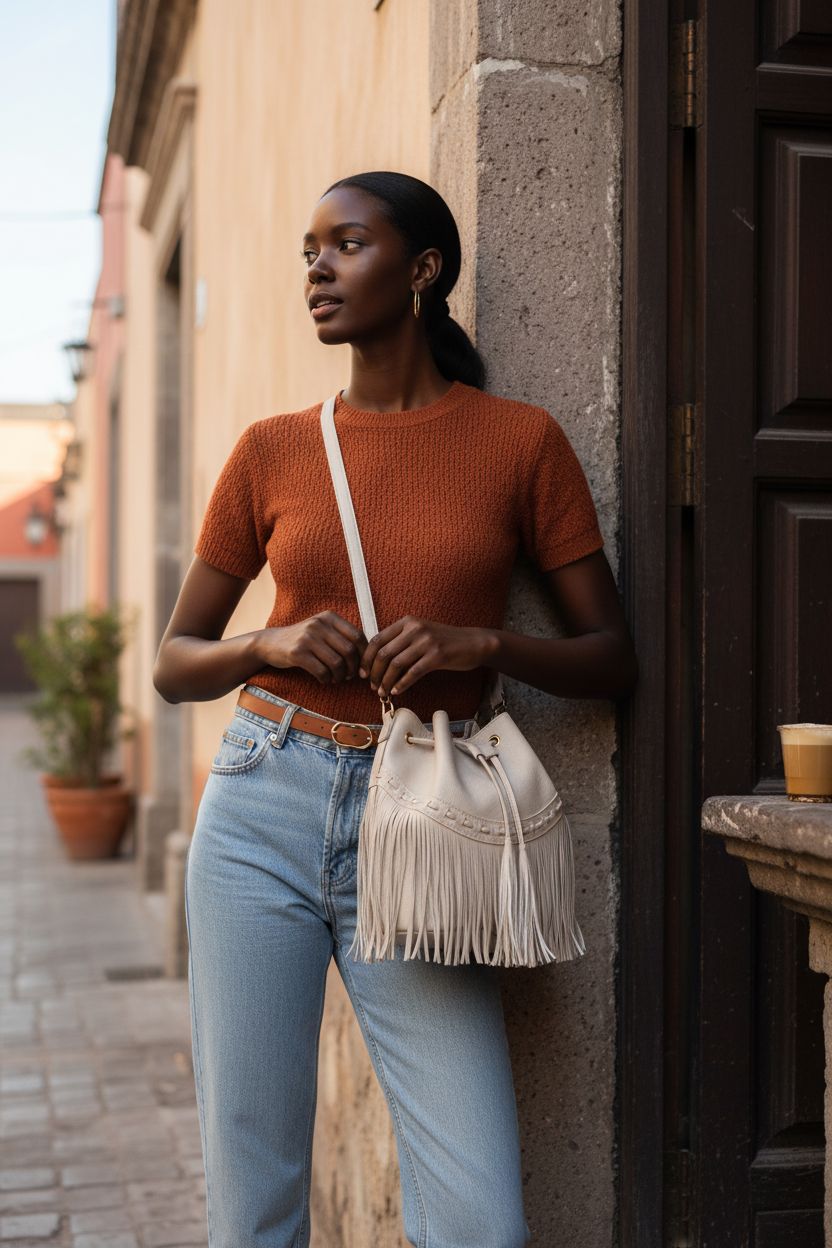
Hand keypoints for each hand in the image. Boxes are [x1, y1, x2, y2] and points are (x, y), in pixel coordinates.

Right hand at [255, 612, 367, 684]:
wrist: (271, 643)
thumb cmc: (304, 640)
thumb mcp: (322, 630)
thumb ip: (342, 637)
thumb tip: (368, 656)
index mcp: (329, 617)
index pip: (357, 635)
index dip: (364, 654)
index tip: (362, 667)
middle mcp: (319, 624)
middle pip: (349, 651)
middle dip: (353, 668)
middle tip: (349, 676)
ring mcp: (307, 638)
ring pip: (337, 663)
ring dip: (340, 676)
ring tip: (336, 679)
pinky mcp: (297, 653)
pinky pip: (321, 671)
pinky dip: (326, 679)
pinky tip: (324, 680)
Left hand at [358, 617, 491, 696]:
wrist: (473, 643)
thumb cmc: (444, 641)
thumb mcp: (420, 633)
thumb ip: (400, 641)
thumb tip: (376, 661)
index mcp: (407, 622)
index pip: (377, 639)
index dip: (367, 658)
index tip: (363, 672)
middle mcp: (415, 628)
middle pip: (384, 653)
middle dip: (374, 673)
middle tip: (373, 686)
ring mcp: (426, 641)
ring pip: (396, 664)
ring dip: (386, 681)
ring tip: (383, 692)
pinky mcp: (437, 655)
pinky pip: (413, 673)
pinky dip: (402, 684)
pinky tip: (397, 691)